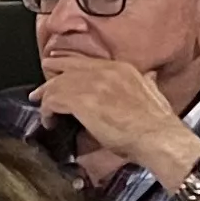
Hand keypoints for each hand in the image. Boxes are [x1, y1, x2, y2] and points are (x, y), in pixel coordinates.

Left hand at [29, 55, 199, 186]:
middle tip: (40, 91)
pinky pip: (53, 100)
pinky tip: (50, 121)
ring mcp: (92, 84)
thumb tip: (149, 77)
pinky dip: (48, 112)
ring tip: (44, 110)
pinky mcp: (81, 100)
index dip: (68, 68)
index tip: (58, 74)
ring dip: (47, 99)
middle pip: (67, 68)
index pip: (87, 62)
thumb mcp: (154, 93)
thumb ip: (146, 82)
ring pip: (57, 84)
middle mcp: (105, 71)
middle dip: (51, 78)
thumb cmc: (157, 124)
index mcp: (122, 68)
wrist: (159, 137)